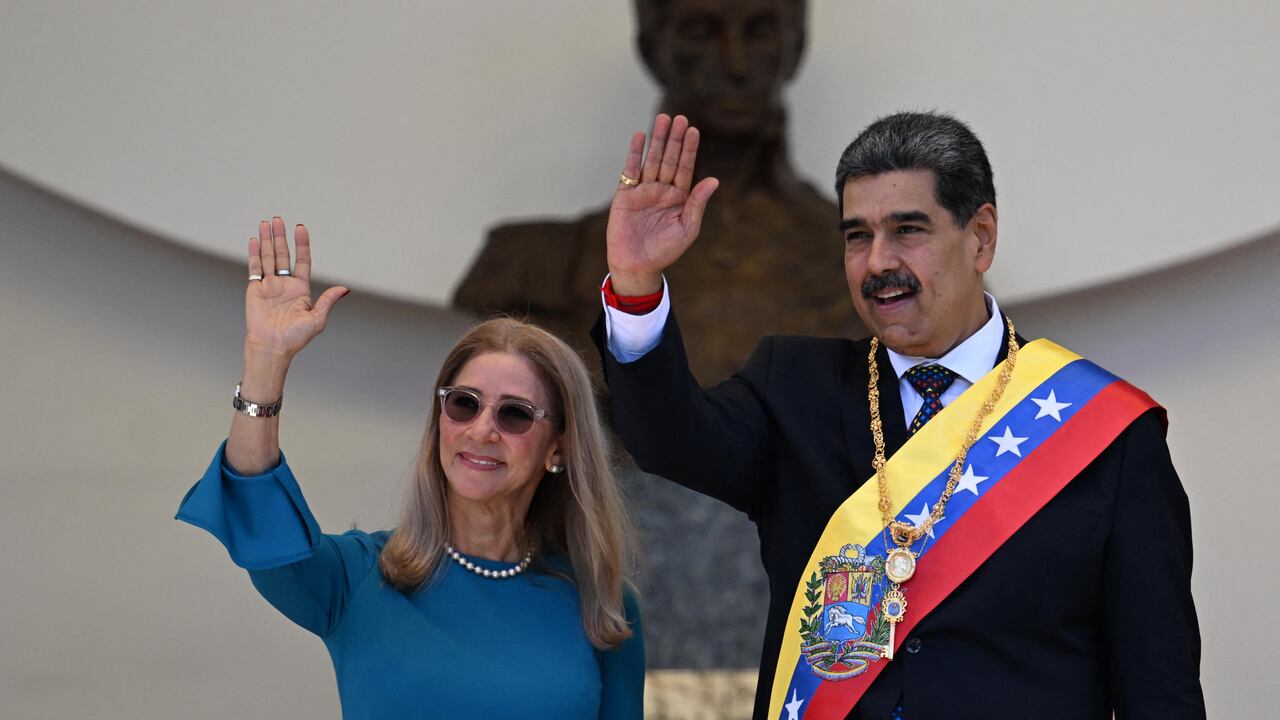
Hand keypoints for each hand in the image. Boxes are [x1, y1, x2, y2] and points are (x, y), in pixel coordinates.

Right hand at [244, 217, 347, 359]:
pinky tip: (255, 240)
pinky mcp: (255, 289)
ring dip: (267, 240)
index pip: (302, 260)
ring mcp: (269, 285)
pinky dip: (254, 253)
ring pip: (268, 257)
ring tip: (266, 223)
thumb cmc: (295, 337)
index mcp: (301, 289)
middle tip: (278, 219)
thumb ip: (328, 301)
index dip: (302, 244)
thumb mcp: (317, 319)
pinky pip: (254, 267)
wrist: (272, 347)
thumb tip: (345, 289)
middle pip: (283, 254)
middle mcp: (285, 284)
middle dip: (280, 236)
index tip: (300, 228)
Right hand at [606, 114, 718, 295]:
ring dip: (657, 140)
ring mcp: (644, 190)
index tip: (694, 130)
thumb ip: (697, 203)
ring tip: (663, 119)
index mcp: (679, 198)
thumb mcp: (687, 228)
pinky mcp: (626, 194)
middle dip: (675, 139)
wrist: (638, 265)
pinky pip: (630, 170)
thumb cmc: (665, 251)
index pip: (686, 168)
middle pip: (670, 158)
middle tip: (680, 117)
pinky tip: (639, 137)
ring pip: (652, 159)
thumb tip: (714, 180)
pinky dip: (634, 153)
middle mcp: (662, 190)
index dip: (690, 149)